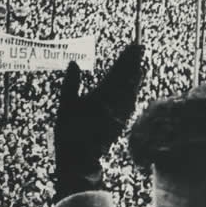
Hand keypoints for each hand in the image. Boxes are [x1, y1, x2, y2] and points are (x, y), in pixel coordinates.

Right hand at [54, 44, 142, 201]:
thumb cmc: (69, 133)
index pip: (117, 73)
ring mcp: (119, 115)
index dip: (126, 59)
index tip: (133, 46)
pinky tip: (134, 88)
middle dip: (134, 63)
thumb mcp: (65, 106)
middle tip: (140, 48)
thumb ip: (70, 84)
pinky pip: (130, 103)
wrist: (80, 160)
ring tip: (140, 64)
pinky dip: (133, 92)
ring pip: (131, 91)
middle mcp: (114, 104)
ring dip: (136, 76)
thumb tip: (74, 63)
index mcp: (101, 97)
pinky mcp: (120, 124)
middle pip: (127, 79)